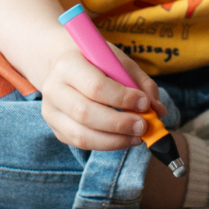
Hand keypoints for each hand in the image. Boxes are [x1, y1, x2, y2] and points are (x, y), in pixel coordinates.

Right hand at [41, 44, 166, 150]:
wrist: (67, 67)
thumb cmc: (98, 63)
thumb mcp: (120, 63)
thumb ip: (141, 84)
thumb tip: (157, 110)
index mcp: (69, 64)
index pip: (96, 86)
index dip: (123, 98)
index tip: (145, 104)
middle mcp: (54, 88)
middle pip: (86, 113)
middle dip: (120, 124)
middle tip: (144, 126)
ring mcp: (51, 111)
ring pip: (82, 135)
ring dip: (115, 140)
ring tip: (137, 136)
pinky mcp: (56, 128)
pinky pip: (80, 143)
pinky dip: (106, 145)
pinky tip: (124, 139)